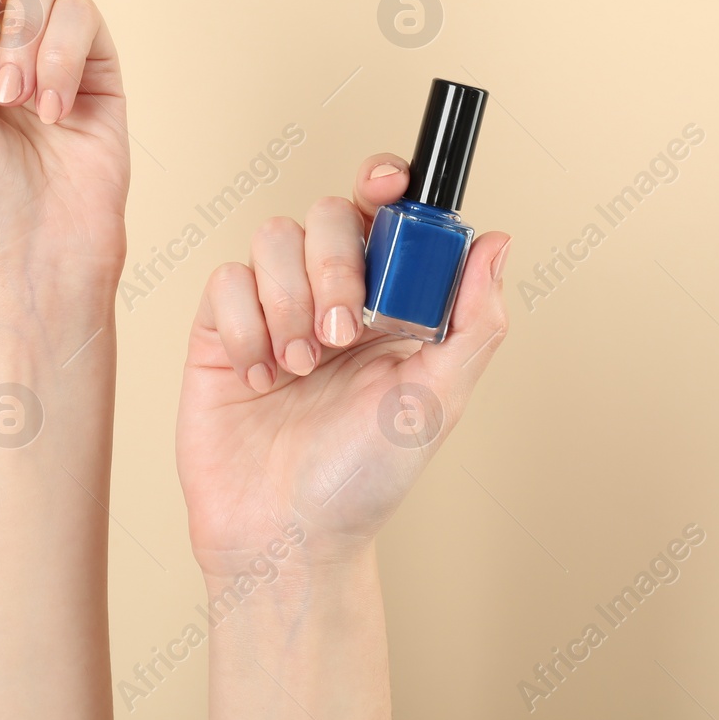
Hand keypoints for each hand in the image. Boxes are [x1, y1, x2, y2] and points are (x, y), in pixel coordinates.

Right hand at [177, 153, 509, 576]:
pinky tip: (259, 378)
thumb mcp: (437, 402)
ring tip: (300, 367)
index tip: (387, 184)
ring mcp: (273, 310)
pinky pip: (224, 283)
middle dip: (335, 267)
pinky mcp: (221, 332)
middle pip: (326, 215)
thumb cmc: (364, 481)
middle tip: (344, 334)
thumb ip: (473, 321)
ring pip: (271, 238)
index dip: (383, 183)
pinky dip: (245, 328)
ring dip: (289, 300)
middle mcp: (330, 297)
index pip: (385, 215)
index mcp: (388, 304)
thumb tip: (497, 245)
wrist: (287, 537)